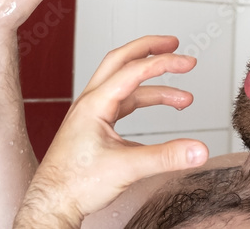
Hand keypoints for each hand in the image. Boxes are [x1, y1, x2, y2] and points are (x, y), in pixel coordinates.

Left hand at [14, 36, 209, 226]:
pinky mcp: (94, 127)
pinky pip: (122, 105)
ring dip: (154, 87)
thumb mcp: (126, 169)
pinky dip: (143, 103)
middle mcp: (90, 103)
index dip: (164, 64)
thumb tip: (198, 150)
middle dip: (149, 50)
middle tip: (173, 45)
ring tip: (183, 99)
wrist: (51, 205)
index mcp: (94, 104)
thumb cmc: (74, 185)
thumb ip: (166, 157)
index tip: (187, 62)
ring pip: (124, 86)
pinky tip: (158, 117)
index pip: (133, 71)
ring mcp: (91, 114)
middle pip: (121, 61)